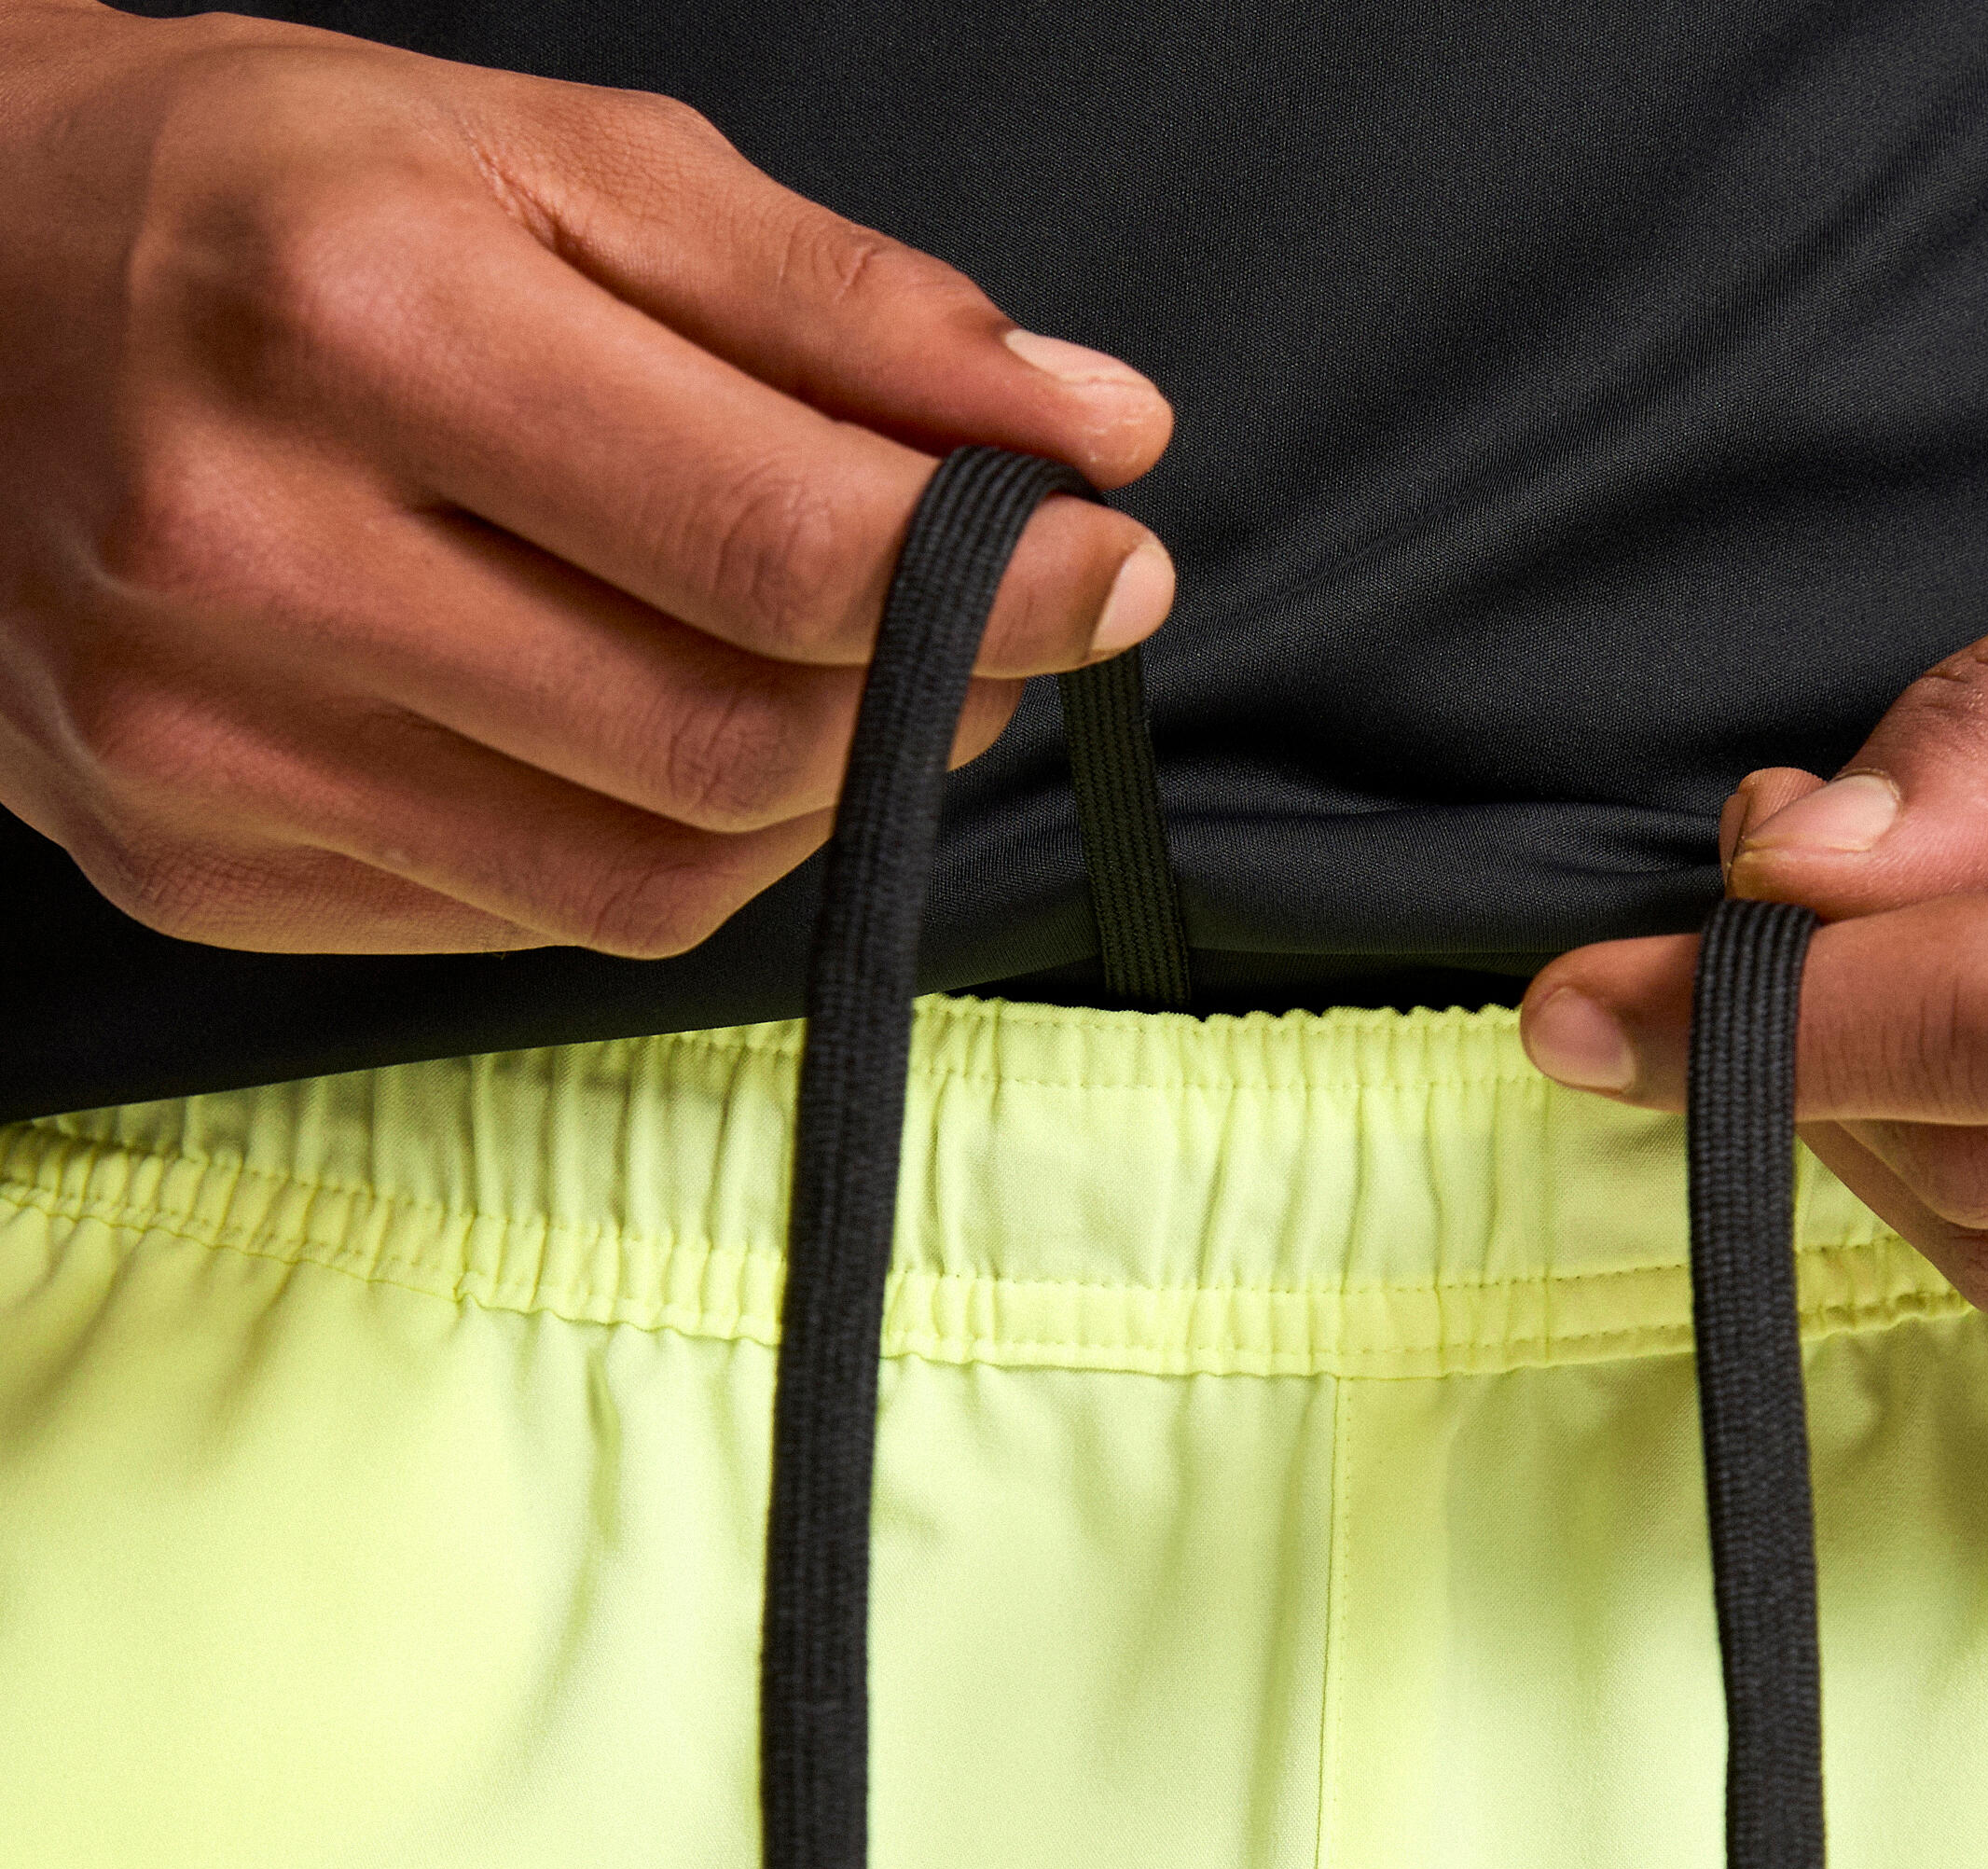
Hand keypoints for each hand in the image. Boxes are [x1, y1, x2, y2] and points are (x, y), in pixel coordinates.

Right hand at [0, 0, 1173, 955]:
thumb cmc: (241, 194)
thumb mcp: (538, 150)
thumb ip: (834, 302)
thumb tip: (1091, 427)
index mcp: (351, 317)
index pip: (775, 541)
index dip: (998, 581)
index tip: (1113, 562)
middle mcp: (252, 553)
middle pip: (735, 742)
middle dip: (922, 696)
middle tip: (976, 616)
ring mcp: (206, 743)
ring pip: (659, 874)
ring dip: (818, 795)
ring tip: (831, 668)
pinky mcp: (194, 864)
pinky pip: (541, 919)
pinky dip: (674, 844)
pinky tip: (667, 729)